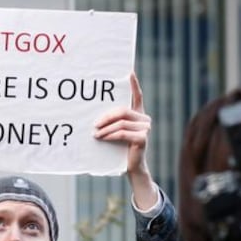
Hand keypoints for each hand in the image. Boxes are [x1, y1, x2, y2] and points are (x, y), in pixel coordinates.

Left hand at [94, 73, 157, 209]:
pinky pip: (123, 133)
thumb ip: (112, 121)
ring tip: (95, 134)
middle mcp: (144, 119)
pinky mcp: (143, 138)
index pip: (137, 96)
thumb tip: (95, 116)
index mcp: (138, 114)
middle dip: (106, 116)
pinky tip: (102, 138)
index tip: (129, 72)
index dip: (134, 85)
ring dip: (105, 129)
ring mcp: (146, 128)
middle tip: (94, 124)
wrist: (132, 167)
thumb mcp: (116, 132)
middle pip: (123, 111)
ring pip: (121, 123)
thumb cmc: (121, 149)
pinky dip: (110, 135)